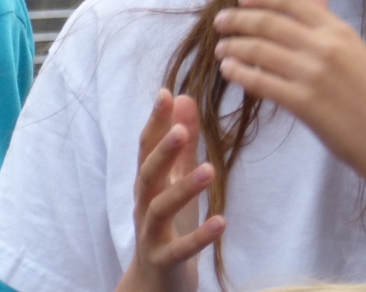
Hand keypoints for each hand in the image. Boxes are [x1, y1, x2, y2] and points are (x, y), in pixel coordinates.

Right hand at [115, 90, 223, 291]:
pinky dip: (199, 236)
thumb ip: (182, 143)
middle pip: (147, 174)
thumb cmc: (169, 225)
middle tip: (180, 128)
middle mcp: (144, 205)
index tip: (166, 93)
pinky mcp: (163, 261)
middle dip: (162, 151)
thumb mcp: (176, 181)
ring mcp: (150, 235)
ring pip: (160, 209)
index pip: (146, 147)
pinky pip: (179, 249)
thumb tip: (184, 97)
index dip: (155, 121)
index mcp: (148, 183)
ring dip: (183, 188)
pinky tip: (222, 222)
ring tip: (211, 170)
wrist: (155, 283)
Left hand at [213, 0, 365, 193]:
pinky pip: (261, 81)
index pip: (292, 0)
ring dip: (234, 46)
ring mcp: (313, 74)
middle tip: (220, 22)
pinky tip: (229, 71)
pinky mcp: (304, 103)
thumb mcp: (357, 51)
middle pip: (269, 22)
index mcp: (339, 30)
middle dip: (239, 19)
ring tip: (221, 49)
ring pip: (260, 50)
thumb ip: (331, 23)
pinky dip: (239, 73)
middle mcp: (325, 46)